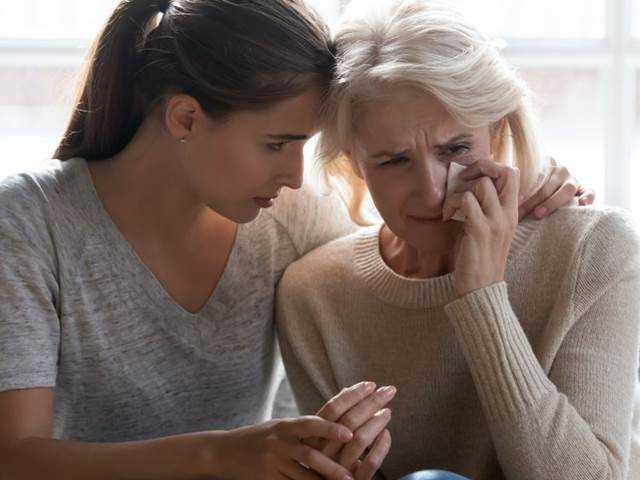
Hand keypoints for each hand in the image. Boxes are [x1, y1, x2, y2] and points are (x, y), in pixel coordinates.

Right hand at [216, 416, 355, 479]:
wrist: (224, 451)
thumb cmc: (259, 437)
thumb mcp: (279, 426)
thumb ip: (304, 428)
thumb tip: (338, 424)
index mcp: (285, 426)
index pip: (310, 424)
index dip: (329, 429)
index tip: (348, 433)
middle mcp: (278, 443)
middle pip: (309, 456)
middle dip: (332, 468)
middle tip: (351, 477)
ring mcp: (271, 464)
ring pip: (302, 478)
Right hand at [311, 382, 394, 478]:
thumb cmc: (317, 463)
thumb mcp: (318, 438)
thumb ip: (331, 417)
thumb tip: (347, 389)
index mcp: (313, 437)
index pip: (332, 409)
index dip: (352, 395)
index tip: (370, 384)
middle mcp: (323, 451)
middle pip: (348, 420)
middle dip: (370, 403)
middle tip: (388, 391)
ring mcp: (336, 468)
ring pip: (359, 440)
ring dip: (375, 423)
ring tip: (388, 411)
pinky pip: (369, 464)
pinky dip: (380, 448)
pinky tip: (386, 434)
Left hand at [443, 160, 518, 296]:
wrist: (481, 289)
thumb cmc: (478, 258)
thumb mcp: (484, 227)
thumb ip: (481, 207)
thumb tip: (463, 185)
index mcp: (511, 212)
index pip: (513, 173)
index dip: (491, 166)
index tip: (470, 177)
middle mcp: (508, 214)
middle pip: (505, 171)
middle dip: (479, 167)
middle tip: (461, 180)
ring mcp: (496, 222)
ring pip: (482, 184)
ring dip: (460, 190)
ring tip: (450, 206)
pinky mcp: (480, 230)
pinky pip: (466, 201)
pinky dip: (452, 203)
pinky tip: (446, 217)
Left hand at [518, 158, 594, 219]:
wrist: (548, 197)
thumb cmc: (529, 194)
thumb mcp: (522, 185)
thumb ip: (513, 184)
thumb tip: (495, 191)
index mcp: (543, 164)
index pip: (534, 175)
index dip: (524, 190)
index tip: (514, 201)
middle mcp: (559, 170)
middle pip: (547, 184)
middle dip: (532, 201)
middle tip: (521, 213)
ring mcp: (574, 179)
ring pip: (567, 188)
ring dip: (552, 202)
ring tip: (539, 213)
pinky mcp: (585, 189)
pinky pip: (589, 192)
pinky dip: (586, 197)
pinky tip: (579, 205)